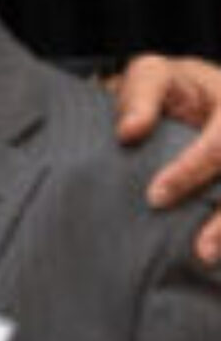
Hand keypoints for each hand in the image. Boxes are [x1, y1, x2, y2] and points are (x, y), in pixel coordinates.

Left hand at [109, 54, 220, 262]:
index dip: (191, 171)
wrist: (189, 94)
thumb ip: (140, 98)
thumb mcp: (151, 77)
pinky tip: (217, 264)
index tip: (155, 197)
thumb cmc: (168, 89)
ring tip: (209, 259)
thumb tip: (128, 133)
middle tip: (201, 250)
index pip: (220, 143)